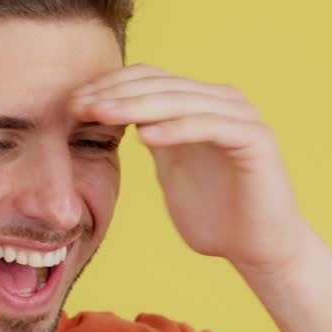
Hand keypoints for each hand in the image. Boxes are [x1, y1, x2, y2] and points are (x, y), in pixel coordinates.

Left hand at [70, 64, 314, 275]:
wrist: (259, 250)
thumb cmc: (217, 218)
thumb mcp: (171, 173)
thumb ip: (152, 143)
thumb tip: (111, 122)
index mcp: (200, 105)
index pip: (149, 80)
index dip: (110, 87)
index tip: (72, 105)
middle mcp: (222, 101)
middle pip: (161, 85)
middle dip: (115, 94)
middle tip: (78, 105)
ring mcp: (241, 116)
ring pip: (181, 101)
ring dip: (136, 106)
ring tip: (101, 115)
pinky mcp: (255, 138)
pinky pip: (208, 126)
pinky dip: (175, 129)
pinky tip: (143, 138)